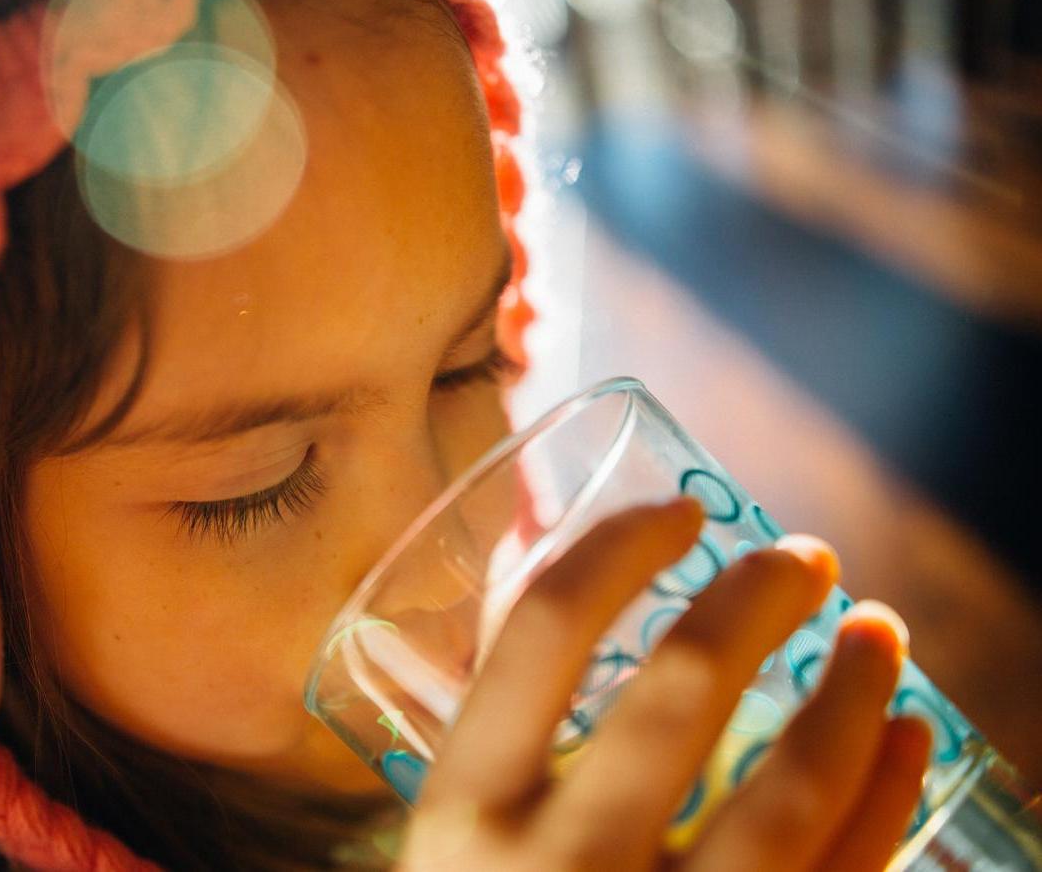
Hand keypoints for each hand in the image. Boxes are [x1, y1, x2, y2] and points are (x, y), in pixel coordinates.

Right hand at [399, 498, 931, 871]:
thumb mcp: (444, 834)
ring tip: (879, 630)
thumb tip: (530, 539)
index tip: (680, 514)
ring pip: (791, 792)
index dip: (618, 550)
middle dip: (758, 599)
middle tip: (803, 557)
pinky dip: (889, 798)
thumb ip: (491, 707)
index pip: (537, 635)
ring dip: (855, 692)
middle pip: (680, 691)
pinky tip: (905, 737)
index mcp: (459, 816)